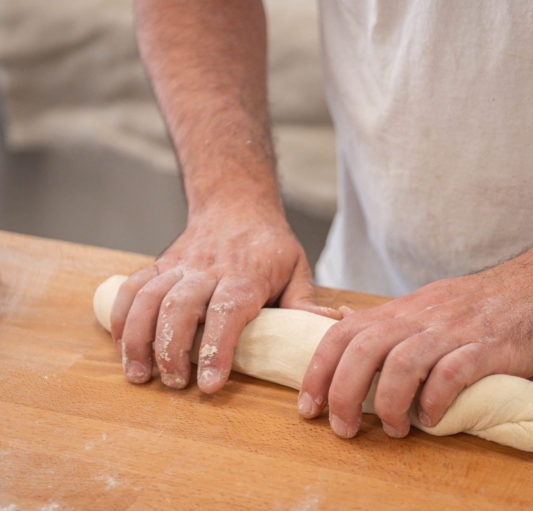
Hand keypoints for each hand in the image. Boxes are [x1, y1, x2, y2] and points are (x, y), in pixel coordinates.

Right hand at [110, 203, 339, 391]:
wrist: (236, 204)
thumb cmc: (269, 245)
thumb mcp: (296, 268)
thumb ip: (304, 303)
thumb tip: (327, 328)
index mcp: (246, 275)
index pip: (228, 311)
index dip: (217, 348)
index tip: (210, 384)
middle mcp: (208, 269)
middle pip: (180, 307)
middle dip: (171, 350)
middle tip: (175, 384)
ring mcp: (180, 266)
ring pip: (149, 298)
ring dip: (139, 338)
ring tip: (140, 375)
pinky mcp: (160, 264)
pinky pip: (132, 287)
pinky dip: (120, 315)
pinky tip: (121, 345)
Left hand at [298, 262, 532, 438]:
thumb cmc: (481, 305)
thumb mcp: (426, 303)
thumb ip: (388, 320)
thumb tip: (343, 325)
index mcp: (401, 311)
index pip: (343, 334)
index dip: (318, 370)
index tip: (308, 407)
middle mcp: (420, 318)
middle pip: (363, 350)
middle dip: (343, 393)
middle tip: (342, 428)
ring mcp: (452, 331)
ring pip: (402, 364)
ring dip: (388, 403)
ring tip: (393, 429)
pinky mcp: (485, 348)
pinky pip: (450, 374)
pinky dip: (434, 401)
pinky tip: (432, 419)